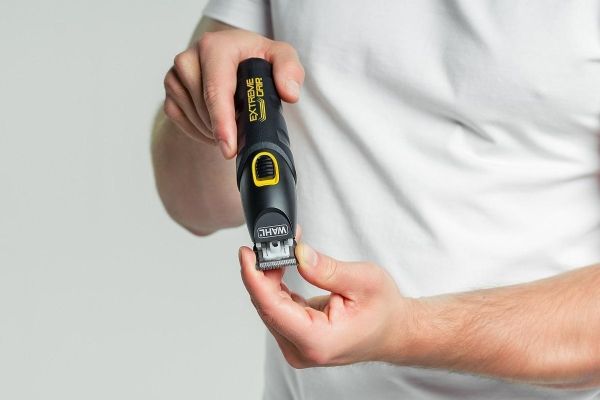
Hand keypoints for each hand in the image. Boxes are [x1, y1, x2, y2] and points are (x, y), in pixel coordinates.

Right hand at [163, 28, 303, 157]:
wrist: (237, 58)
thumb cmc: (256, 58)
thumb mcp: (282, 57)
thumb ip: (290, 70)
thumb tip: (289, 93)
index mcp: (215, 47)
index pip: (216, 90)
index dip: (223, 122)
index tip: (229, 147)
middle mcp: (190, 57)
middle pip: (201, 107)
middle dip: (222, 128)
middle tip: (241, 136)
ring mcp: (176, 74)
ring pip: (190, 115)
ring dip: (211, 130)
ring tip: (231, 127)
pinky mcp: (171, 91)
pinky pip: (179, 119)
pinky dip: (198, 130)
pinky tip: (215, 127)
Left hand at [239, 242, 418, 367]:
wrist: (394, 329)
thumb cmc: (384, 311)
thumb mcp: (362, 281)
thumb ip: (326, 269)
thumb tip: (298, 254)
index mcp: (317, 340)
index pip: (272, 307)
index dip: (254, 278)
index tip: (247, 254)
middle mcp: (302, 348)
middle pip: (266, 305)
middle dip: (264, 270)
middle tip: (271, 241)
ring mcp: (297, 345)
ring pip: (269, 305)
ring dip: (270, 275)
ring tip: (282, 250)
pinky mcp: (296, 335)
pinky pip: (276, 307)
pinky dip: (276, 284)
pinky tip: (283, 265)